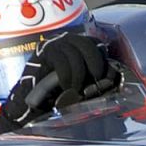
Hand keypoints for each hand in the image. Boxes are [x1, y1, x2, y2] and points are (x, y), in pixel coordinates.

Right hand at [0, 33, 121, 135]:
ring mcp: (53, 45)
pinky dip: (67, 77)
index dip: (102, 60)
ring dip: (79, 75)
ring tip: (75, 89)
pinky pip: (62, 62)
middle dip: (95, 65)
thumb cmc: (59, 95)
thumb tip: (113, 77)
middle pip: (88, 44)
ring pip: (75, 54)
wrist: (32, 105)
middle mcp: (66, 40)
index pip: (96, 44)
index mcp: (77, 45)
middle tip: (94, 82)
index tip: (103, 78)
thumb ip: (96, 78)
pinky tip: (65, 87)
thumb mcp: (82, 85)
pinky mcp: (43, 54)